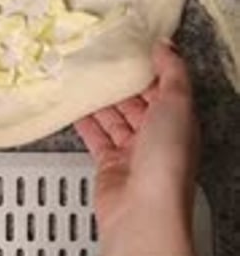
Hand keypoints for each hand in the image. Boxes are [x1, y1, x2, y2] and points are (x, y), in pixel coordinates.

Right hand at [75, 42, 198, 255]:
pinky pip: (96, 136)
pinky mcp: (109, 164)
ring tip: (84, 76)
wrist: (143, 210)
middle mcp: (158, 136)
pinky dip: (85, 121)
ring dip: (101, 99)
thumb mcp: (178, 103)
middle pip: (138, 102)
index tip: (131, 45)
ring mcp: (133, 151)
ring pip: (115, 117)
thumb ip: (172, 71)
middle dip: (121, 82)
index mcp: (180, 120)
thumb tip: (165, 46)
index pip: (165, 87)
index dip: (149, 67)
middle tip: (101, 58)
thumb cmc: (166, 160)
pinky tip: (75, 106)